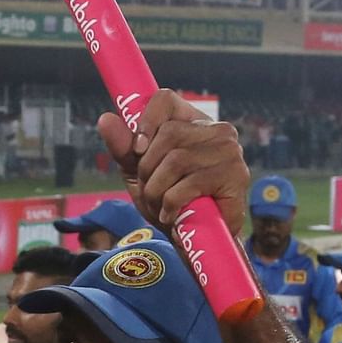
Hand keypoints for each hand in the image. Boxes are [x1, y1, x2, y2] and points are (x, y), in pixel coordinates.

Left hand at [98, 90, 247, 236]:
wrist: (195, 242)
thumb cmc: (169, 204)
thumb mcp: (139, 174)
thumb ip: (124, 148)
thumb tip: (105, 119)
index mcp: (194, 122)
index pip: (165, 99)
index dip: (145, 122)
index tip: (137, 150)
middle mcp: (218, 131)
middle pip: (168, 134)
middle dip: (148, 169)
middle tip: (150, 193)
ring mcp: (230, 152)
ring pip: (176, 160)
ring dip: (157, 190)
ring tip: (160, 207)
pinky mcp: (236, 177)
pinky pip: (189, 183)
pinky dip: (171, 203)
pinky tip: (171, 215)